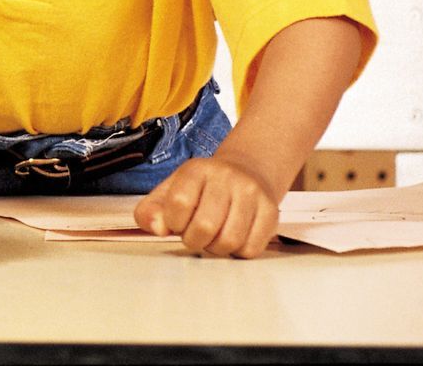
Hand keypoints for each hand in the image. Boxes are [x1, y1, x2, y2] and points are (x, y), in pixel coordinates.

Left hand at [135, 153, 281, 257]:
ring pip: (230, 241)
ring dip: (216, 248)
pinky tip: (232, 238)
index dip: (174, 222)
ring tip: (213, 237)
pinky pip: (251, 249)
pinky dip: (236, 252)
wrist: (246, 172)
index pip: (179, 203)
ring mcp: (252, 194)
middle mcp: (226, 178)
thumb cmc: (202, 188)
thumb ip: (151, 210)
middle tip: (194, 235)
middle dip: (194, 240)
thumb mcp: (170, 190)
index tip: (176, 223)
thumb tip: (155, 228)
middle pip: (205, 226)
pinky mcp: (271, 212)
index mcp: (196, 170)